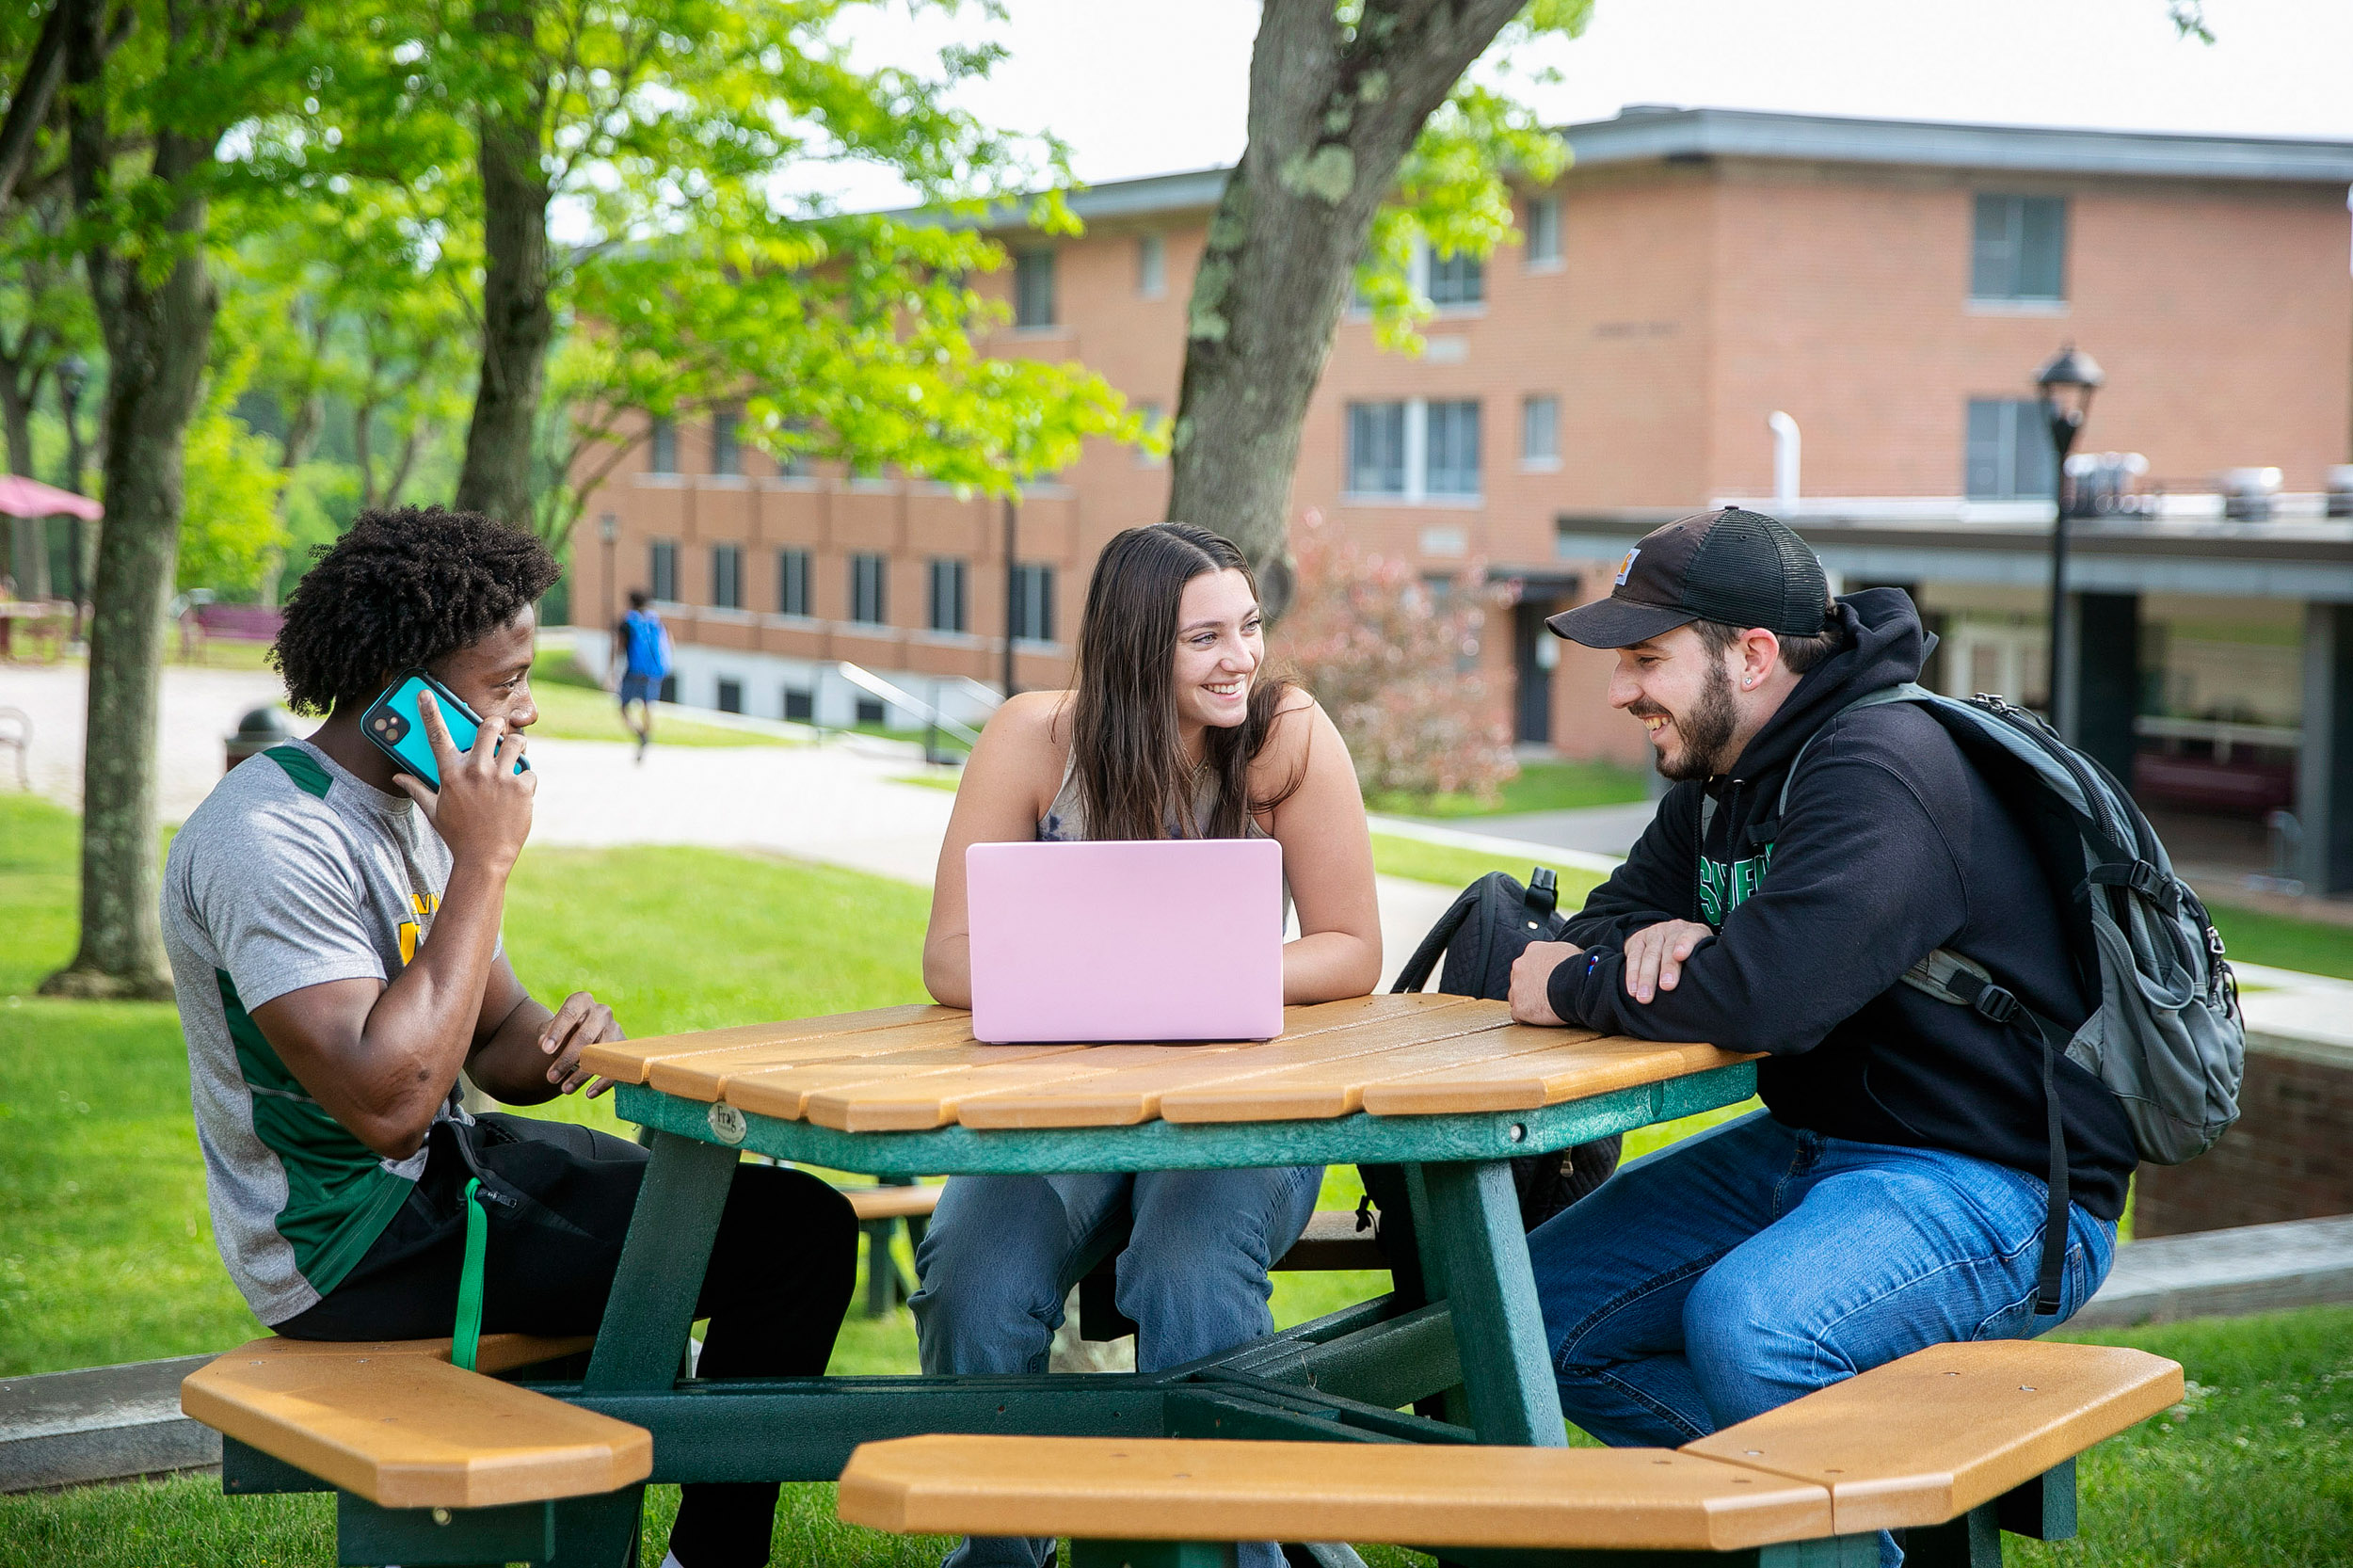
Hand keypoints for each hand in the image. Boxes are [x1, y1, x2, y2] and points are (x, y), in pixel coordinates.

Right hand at [393, 689, 534, 872]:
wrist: (484, 860)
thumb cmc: (457, 835)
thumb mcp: (433, 811)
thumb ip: (417, 789)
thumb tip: (397, 778)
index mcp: (451, 774)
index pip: (437, 735)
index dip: (430, 711)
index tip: (426, 694)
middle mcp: (476, 771)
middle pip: (489, 727)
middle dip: (495, 724)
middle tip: (497, 731)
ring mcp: (501, 778)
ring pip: (517, 743)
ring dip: (517, 746)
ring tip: (514, 757)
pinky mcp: (523, 788)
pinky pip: (530, 771)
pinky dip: (527, 779)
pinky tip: (520, 793)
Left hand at [539, 990, 623, 1096]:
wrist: (585, 1035)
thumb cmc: (564, 1032)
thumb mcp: (553, 1030)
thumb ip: (546, 1034)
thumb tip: (544, 1043)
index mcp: (582, 1001)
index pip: (570, 1013)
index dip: (557, 1031)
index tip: (545, 1050)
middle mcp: (601, 1011)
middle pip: (585, 1036)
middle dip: (566, 1059)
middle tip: (551, 1077)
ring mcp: (615, 1028)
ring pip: (600, 1053)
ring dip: (582, 1074)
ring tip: (565, 1089)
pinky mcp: (625, 1047)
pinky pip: (616, 1066)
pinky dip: (602, 1082)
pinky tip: (589, 1093)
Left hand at [1509, 940, 1581, 1025]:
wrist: (1574, 984)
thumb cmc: (1578, 968)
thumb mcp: (1568, 950)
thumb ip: (1557, 953)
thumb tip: (1564, 959)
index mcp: (1533, 951)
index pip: (1530, 962)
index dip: (1539, 973)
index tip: (1548, 980)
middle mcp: (1520, 966)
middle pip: (1520, 979)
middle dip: (1530, 986)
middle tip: (1546, 994)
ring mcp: (1517, 987)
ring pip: (1516, 996)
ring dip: (1527, 1002)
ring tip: (1544, 1007)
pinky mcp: (1519, 1007)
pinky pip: (1519, 1014)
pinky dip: (1528, 1017)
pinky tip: (1541, 1017)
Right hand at [1623, 919, 1713, 1003]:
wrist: (1666, 937)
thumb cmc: (1690, 955)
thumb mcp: (1702, 954)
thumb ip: (1704, 964)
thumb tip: (1710, 987)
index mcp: (1693, 931)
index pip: (1691, 935)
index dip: (1686, 944)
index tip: (1680, 956)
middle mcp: (1672, 929)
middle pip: (1668, 948)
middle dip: (1667, 967)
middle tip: (1667, 986)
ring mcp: (1653, 934)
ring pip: (1649, 955)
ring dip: (1646, 977)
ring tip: (1645, 997)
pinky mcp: (1637, 940)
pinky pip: (1633, 958)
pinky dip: (1632, 975)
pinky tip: (1633, 990)